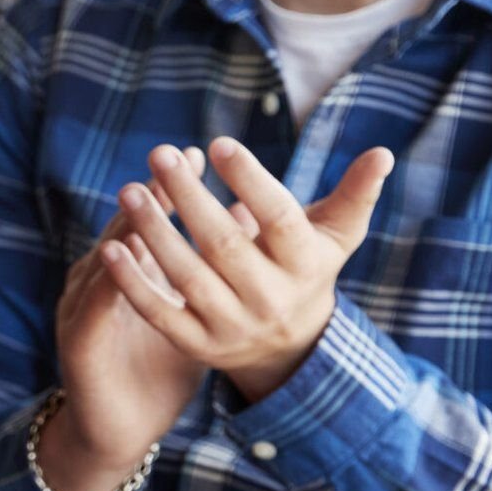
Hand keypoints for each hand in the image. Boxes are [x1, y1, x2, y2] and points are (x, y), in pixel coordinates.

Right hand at [47, 148, 252, 490]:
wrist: (117, 431)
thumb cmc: (156, 372)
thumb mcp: (192, 316)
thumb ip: (215, 272)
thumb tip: (252, 219)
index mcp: (131, 277)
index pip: (155, 223)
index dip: (178, 189)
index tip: (204, 155)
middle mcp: (102, 285)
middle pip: (128, 230)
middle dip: (153, 194)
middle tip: (174, 159)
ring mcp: (84, 311)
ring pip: (106, 259)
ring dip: (123, 227)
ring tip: (141, 194)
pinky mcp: (78, 342)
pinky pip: (94, 305)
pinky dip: (106, 279)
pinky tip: (116, 258)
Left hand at [103, 138, 392, 404]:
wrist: (290, 346)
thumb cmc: (306, 268)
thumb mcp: (335, 235)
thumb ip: (355, 195)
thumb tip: (382, 153)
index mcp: (306, 264)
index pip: (279, 218)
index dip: (251, 181)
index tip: (220, 144)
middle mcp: (270, 297)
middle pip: (224, 244)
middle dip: (190, 197)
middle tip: (159, 154)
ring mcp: (233, 325)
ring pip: (187, 276)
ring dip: (154, 233)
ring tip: (129, 191)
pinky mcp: (198, 345)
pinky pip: (160, 312)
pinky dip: (133, 282)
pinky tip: (109, 247)